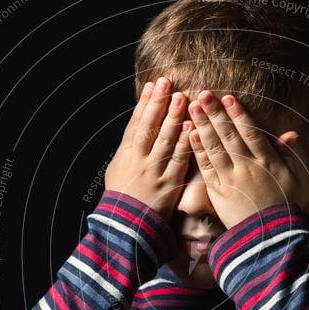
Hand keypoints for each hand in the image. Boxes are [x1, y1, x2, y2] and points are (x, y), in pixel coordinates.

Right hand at [104, 77, 193, 221]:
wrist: (126, 226)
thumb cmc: (122, 197)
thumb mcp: (117, 169)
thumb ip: (128, 149)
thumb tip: (138, 127)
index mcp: (125, 155)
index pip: (136, 123)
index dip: (144, 103)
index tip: (152, 85)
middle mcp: (139, 160)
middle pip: (150, 126)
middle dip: (159, 103)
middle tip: (168, 83)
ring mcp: (154, 172)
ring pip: (165, 140)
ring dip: (174, 117)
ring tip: (182, 98)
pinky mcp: (169, 184)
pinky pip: (179, 160)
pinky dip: (185, 143)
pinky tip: (191, 128)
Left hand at [187, 91, 308, 228]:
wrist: (269, 235)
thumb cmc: (284, 205)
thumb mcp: (295, 178)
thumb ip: (288, 155)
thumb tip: (291, 134)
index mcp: (267, 161)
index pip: (250, 132)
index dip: (238, 114)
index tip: (228, 98)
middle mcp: (247, 167)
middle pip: (229, 135)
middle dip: (216, 113)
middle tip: (203, 94)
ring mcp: (231, 179)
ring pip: (215, 148)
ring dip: (203, 125)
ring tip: (193, 108)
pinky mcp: (218, 192)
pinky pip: (206, 168)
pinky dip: (199, 151)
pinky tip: (191, 135)